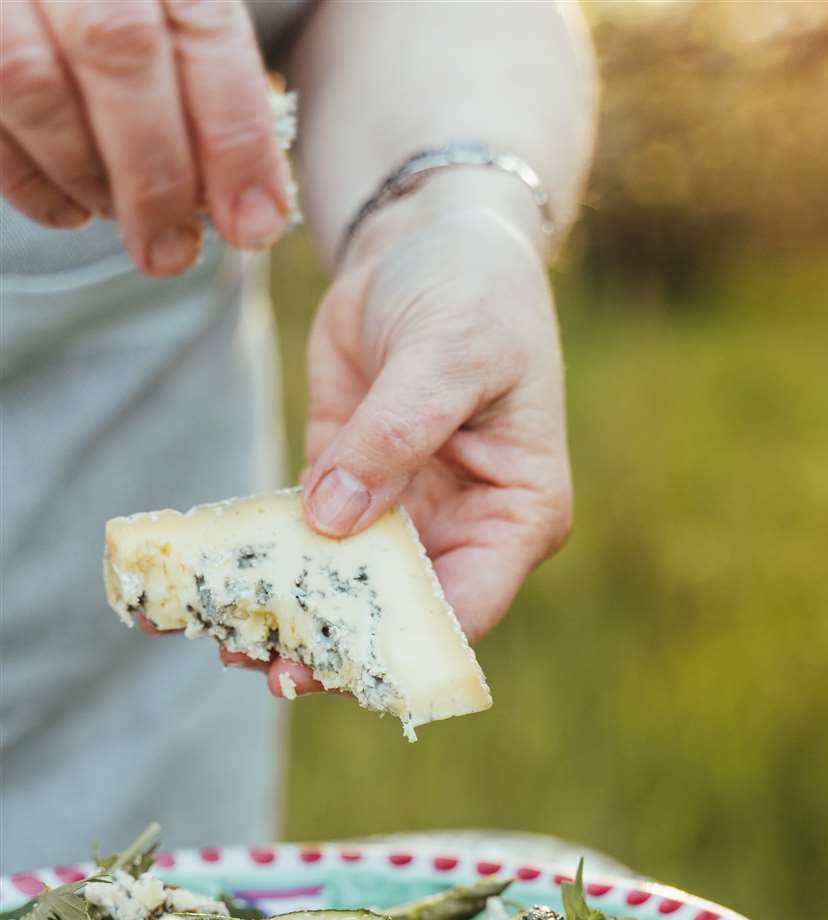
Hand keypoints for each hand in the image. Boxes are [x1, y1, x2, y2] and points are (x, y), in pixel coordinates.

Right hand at [0, 0, 290, 273]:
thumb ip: (212, 91)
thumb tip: (249, 207)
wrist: (58, 4)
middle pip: (118, 48)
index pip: (207, 29)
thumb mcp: (184, 33)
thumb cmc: (139, 26)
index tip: (253, 224)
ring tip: (115, 213)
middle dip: (155, 174)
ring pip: (34, 79)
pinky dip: (30, 182)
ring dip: (86, 174)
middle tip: (172, 251)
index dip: (235, 137)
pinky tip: (69, 208)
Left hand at [260, 184, 572, 697]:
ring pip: (346, 591)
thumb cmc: (470, 291)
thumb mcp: (446, 353)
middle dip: (341, 647)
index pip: (468, 605)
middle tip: (272, 671)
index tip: (344, 666)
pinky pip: (302, 542)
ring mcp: (403, 517)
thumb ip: (395, 437)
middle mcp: (464, 532)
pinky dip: (261, 566)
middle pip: (401, 614)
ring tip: (227, 646)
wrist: (427, 238)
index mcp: (517, 514)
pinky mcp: (345, 490)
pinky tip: (210, 591)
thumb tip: (333, 522)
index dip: (408, 645)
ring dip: (291, 619)